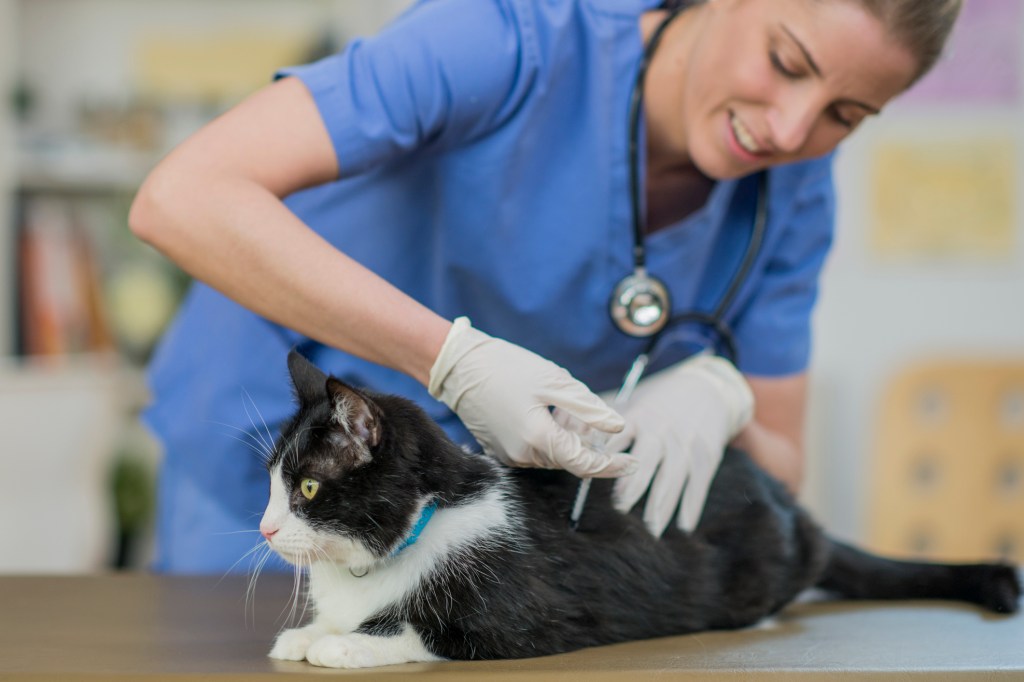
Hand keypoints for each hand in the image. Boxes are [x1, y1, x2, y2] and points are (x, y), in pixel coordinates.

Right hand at [428, 317, 633, 477]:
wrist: (459, 366)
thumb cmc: (507, 367)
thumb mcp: (555, 382)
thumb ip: (589, 409)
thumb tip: (618, 428)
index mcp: (538, 439)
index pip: (585, 463)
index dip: (612, 465)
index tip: (633, 461)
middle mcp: (523, 455)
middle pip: (570, 459)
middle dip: (590, 444)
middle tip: (598, 418)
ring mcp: (509, 454)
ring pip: (553, 455)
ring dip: (570, 438)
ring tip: (571, 409)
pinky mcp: (500, 448)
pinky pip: (535, 450)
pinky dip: (551, 437)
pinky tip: (552, 412)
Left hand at [607, 354, 753, 535]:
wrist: (707, 389)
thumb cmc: (660, 399)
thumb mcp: (632, 400)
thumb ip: (602, 415)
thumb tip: (563, 425)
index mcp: (636, 417)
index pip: (616, 441)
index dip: (604, 460)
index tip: (591, 479)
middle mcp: (660, 431)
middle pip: (645, 460)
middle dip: (632, 486)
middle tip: (619, 510)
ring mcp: (684, 444)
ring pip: (672, 477)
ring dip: (660, 505)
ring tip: (650, 530)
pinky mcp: (706, 455)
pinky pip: (698, 484)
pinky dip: (691, 506)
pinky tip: (683, 527)